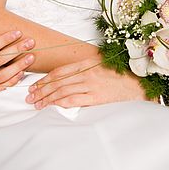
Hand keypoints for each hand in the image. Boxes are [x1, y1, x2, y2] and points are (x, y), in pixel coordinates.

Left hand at [26, 58, 147, 108]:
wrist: (138, 85)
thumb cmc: (122, 75)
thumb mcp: (104, 65)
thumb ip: (87, 67)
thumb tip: (70, 74)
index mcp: (88, 63)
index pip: (60, 71)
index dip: (45, 78)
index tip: (35, 84)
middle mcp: (87, 73)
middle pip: (58, 81)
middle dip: (41, 89)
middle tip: (29, 96)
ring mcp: (90, 85)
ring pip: (62, 90)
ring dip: (46, 97)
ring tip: (36, 103)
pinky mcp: (95, 97)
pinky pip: (72, 100)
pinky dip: (59, 103)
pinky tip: (51, 106)